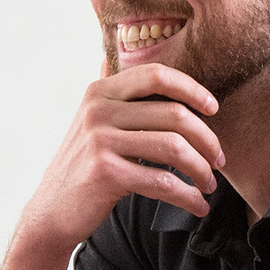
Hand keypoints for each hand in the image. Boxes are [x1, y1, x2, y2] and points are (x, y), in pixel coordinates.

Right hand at [19, 64, 224, 251]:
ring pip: (174, 148)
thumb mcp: (91, 123)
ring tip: (209, 185)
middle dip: (207, 140)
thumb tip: (110, 57)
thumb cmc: (82, 167)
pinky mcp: (107, 174)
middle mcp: (98, 111)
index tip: (213, 109)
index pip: (156, 76)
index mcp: (99, 92)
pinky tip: (198, 206)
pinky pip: (163, 183)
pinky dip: (188, 197)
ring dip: (201, 170)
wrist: (51, 211)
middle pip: (174, 114)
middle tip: (219, 161)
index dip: (192, 89)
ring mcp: (100, 141)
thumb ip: (111, 95)